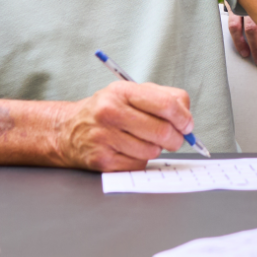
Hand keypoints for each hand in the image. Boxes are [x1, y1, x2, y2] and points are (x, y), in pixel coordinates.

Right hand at [55, 82, 195, 171]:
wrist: (68, 131)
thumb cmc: (107, 111)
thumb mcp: (130, 94)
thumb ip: (163, 97)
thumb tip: (186, 115)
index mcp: (121, 91)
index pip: (165, 104)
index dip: (183, 117)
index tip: (187, 125)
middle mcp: (110, 112)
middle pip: (162, 131)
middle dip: (176, 138)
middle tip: (175, 139)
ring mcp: (104, 138)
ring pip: (152, 151)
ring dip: (155, 149)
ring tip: (142, 141)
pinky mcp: (102, 160)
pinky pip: (138, 165)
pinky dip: (140, 161)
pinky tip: (128, 151)